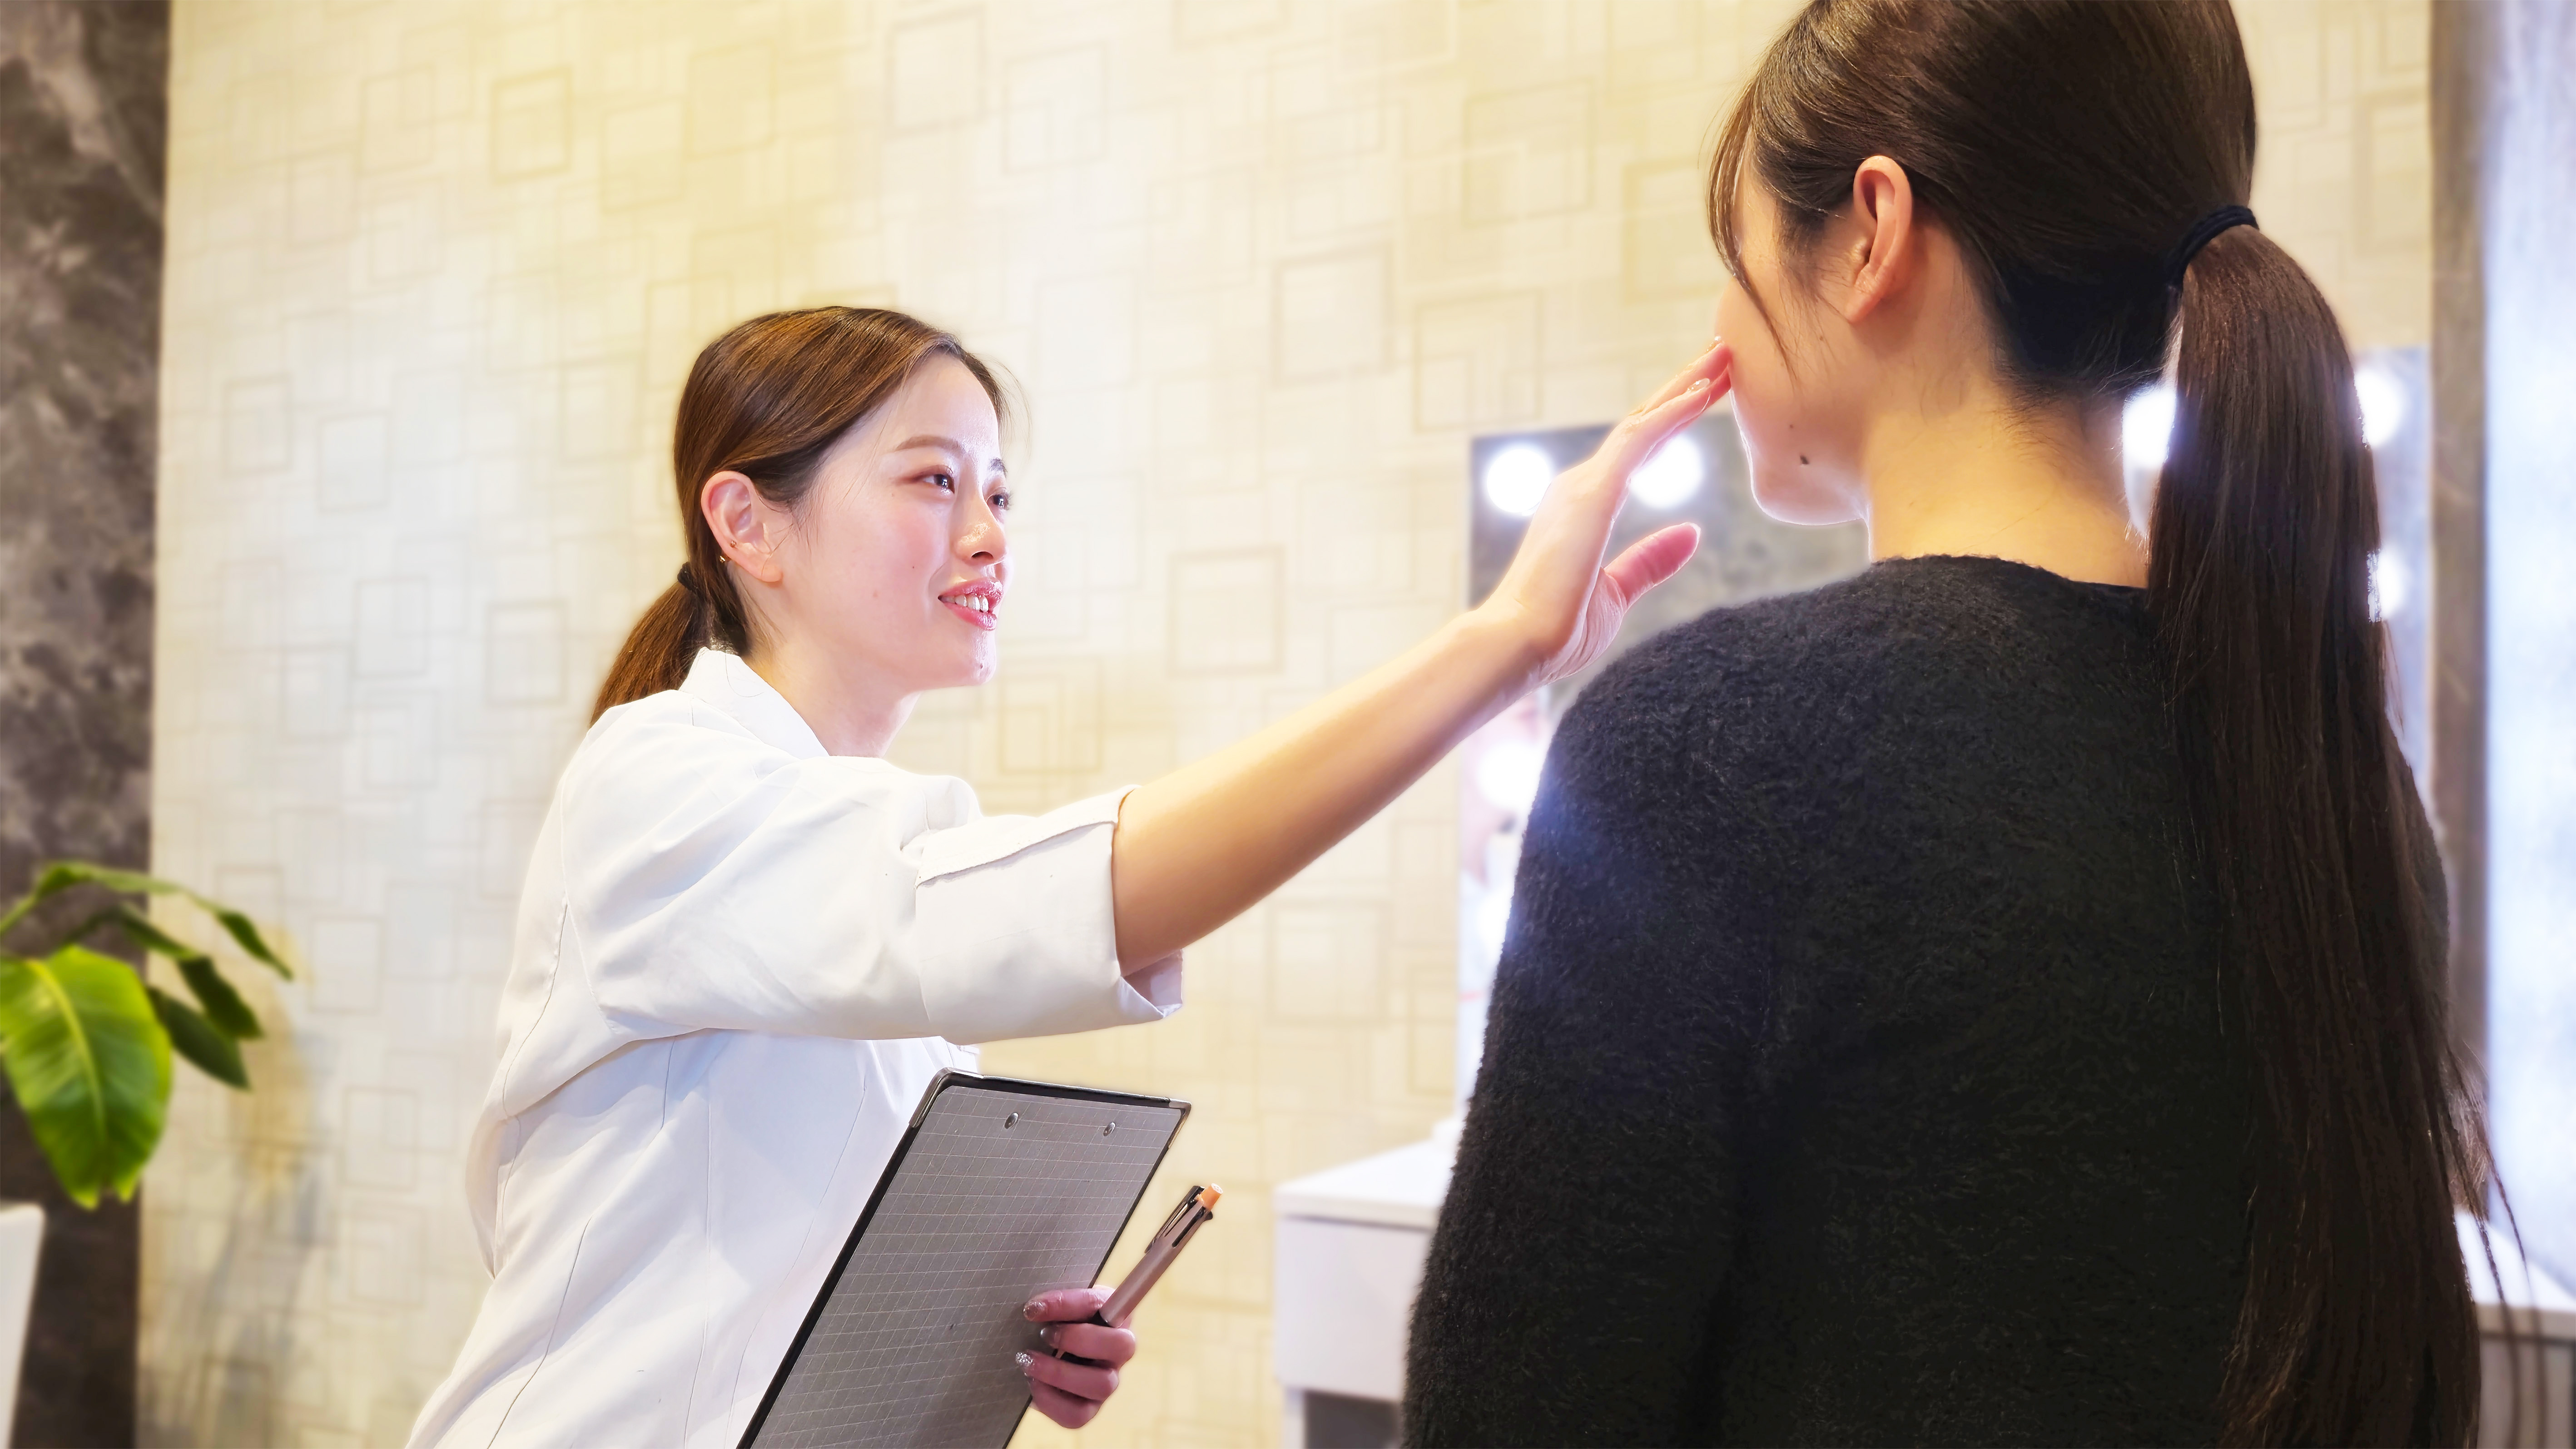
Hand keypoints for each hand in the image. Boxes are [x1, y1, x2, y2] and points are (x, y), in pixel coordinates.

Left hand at [1018, 1286, 1136, 1429]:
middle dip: (1076, 1339)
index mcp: (1116, 1318)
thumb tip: (1034, 1310)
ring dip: (1059, 1372)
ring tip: (1029, 1362)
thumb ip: (1056, 1304)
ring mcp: (1106, 1385)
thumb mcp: (1060, 1307)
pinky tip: (1032, 1383)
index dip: (1069, 1305)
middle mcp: (1118, 1354)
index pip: (1105, 1306)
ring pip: (1102, 1385)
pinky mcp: (1088, 1410)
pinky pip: (1077, 1415)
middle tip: (1043, 1334)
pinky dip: (1050, 1400)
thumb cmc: (1058, 1324)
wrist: (1047, 1354)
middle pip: (1121, 1347)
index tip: (1034, 1308)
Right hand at [1479, 341, 1730, 687]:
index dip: (1674, 417)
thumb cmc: (1556, 629)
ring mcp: (1583, 485)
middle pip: (1642, 424)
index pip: (1638, 449)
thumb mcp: (1617, 592)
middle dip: (1682, 387)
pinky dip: (1672, 414)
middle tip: (1721, 354)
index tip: (1708, 391)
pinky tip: (1703, 393)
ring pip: (1642, 421)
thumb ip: (1650, 560)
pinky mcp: (1591, 493)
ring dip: (1684, 387)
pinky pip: (1638, 441)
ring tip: (1722, 357)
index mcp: (1585, 506)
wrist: (1516, 646)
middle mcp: (1580, 485)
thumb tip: (1691, 533)